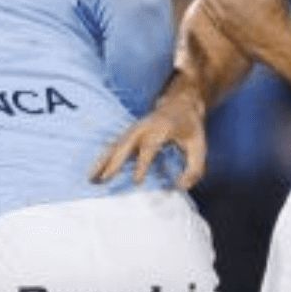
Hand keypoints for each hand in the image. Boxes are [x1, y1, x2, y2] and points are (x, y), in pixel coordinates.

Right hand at [91, 88, 207, 189]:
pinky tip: (93, 173)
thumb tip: (179, 187)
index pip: (149, 147)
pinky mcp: (128, 133)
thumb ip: (194, 169)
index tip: (137, 181)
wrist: (180, 104)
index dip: (142, 164)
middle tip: (105, 179)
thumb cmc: (190, 128)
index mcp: (161, 129)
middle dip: (114, 162)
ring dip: (102, 162)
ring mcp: (133, 129)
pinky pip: (112, 146)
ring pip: (114, 145)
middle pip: (125, 144)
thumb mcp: (199, 147)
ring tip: (91, 179)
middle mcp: (143, 127)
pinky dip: (102, 159)